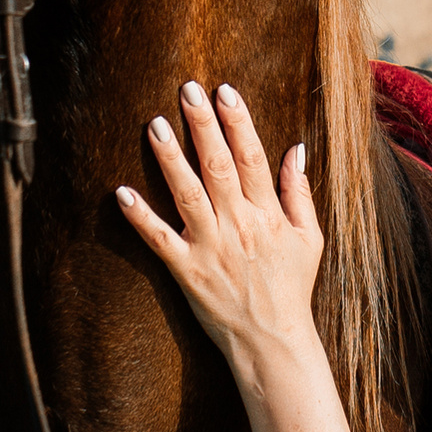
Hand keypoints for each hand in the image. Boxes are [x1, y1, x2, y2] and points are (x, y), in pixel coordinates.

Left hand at [117, 82, 323, 381]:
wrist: (273, 340)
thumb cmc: (291, 287)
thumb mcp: (309, 238)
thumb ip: (299, 192)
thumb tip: (296, 148)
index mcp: (268, 215)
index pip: (252, 158)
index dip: (238, 122)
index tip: (223, 92)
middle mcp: (238, 225)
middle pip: (219, 166)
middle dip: (202, 126)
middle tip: (186, 90)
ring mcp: (210, 247)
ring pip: (187, 194)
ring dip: (170, 159)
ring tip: (154, 126)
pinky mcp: (187, 271)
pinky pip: (159, 240)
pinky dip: (140, 217)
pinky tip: (122, 193)